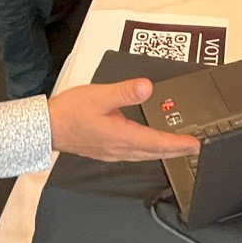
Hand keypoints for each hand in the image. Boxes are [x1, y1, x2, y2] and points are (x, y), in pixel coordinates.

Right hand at [48, 78, 200, 161]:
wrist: (46, 127)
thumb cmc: (69, 112)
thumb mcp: (100, 96)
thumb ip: (125, 92)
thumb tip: (147, 88)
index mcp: (121, 136)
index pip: (157, 142)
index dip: (178, 144)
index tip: (195, 145)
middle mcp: (118, 148)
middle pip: (154, 152)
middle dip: (175, 150)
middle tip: (193, 149)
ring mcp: (111, 151)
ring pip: (144, 155)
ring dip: (162, 152)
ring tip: (176, 148)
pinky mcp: (104, 150)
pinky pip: (133, 154)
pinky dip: (146, 151)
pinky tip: (146, 147)